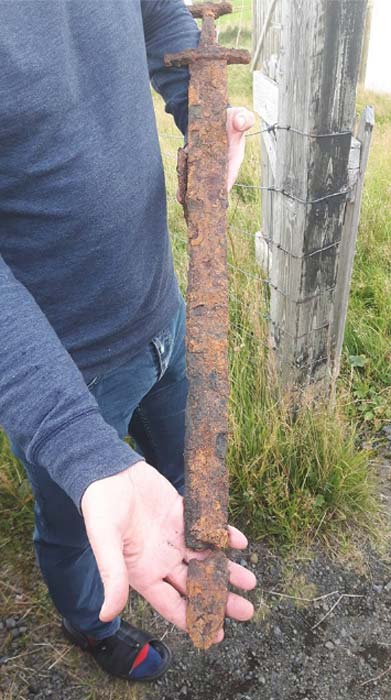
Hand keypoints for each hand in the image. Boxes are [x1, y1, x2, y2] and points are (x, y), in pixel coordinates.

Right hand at [82, 461, 255, 642]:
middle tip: (246, 610)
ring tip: (250, 581)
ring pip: (205, 560)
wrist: (108, 471)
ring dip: (227, 570)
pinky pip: (206, 529)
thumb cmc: (101, 509)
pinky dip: (222, 535)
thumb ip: (112, 577)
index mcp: (144, 573)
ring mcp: (174, 537)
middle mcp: (162, 559)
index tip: (216, 635)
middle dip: (220, 599)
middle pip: (195, 585)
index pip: (172, 604)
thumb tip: (107, 615)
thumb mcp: (105, 543)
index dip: (193, 620)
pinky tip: (239, 541)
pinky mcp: (182, 514)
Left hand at [176, 106, 254, 203]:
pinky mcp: (195, 167)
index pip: (231, 174)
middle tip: (199, 200)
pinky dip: (185, 187)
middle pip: (214, 184)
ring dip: (193, 192)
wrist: (213, 117)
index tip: (221, 192)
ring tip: (185, 200)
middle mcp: (221, 169)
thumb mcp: (239, 116)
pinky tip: (180, 195)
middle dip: (207, 193)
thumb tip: (240, 123)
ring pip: (200, 184)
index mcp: (234, 160)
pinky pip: (190, 178)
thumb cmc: (230, 120)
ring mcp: (207, 170)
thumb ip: (244, 119)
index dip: (227, 184)